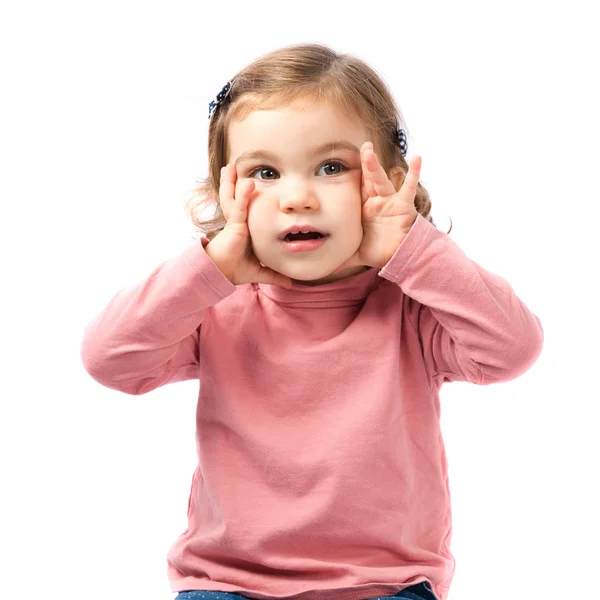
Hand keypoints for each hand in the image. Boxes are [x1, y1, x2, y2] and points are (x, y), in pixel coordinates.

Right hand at [204, 163, 292, 287]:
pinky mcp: (235, 226)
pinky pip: (240, 208)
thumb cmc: (236, 270)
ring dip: (233, 182)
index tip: (247, 181)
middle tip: (234, 166)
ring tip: (232, 165)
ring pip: (233, 198)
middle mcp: (239, 223)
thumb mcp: (260, 272)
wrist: (222, 275)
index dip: (243, 195)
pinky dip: (245, 196)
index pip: (243, 207)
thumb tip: (290, 283)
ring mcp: (236, 223)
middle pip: (235, 198)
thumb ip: (274, 275)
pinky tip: (249, 183)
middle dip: (233, 183)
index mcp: (244, 229)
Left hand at [335, 142, 421, 271]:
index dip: (349, 175)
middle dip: (364, 163)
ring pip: (381, 181)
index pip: (355, 188)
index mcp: (364, 208)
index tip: (340, 160)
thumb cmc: (380, 251)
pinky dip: (414, 173)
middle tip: (360, 146)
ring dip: (375, 167)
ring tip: (369, 151)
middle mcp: (377, 201)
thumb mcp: (356, 253)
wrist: (399, 257)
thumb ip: (341, 258)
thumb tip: (325, 269)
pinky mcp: (403, 205)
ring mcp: (390, 201)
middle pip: (368, 179)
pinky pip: (408, 188)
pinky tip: (418, 158)